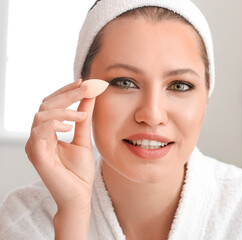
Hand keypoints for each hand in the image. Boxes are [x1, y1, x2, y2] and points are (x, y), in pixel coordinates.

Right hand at [25, 79, 95, 210]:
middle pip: (46, 105)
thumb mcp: (83, 139)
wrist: (80, 195)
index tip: (83, 82)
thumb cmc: (79, 171)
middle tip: (86, 88)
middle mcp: (38, 136)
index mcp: (48, 132)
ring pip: (41, 114)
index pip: (52, 104)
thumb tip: (90, 97)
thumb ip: (83, 118)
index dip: (65, 91)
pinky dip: (54, 123)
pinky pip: (39, 131)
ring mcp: (35, 145)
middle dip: (67, 94)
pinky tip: (70, 126)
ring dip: (63, 110)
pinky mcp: (36, 155)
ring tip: (81, 115)